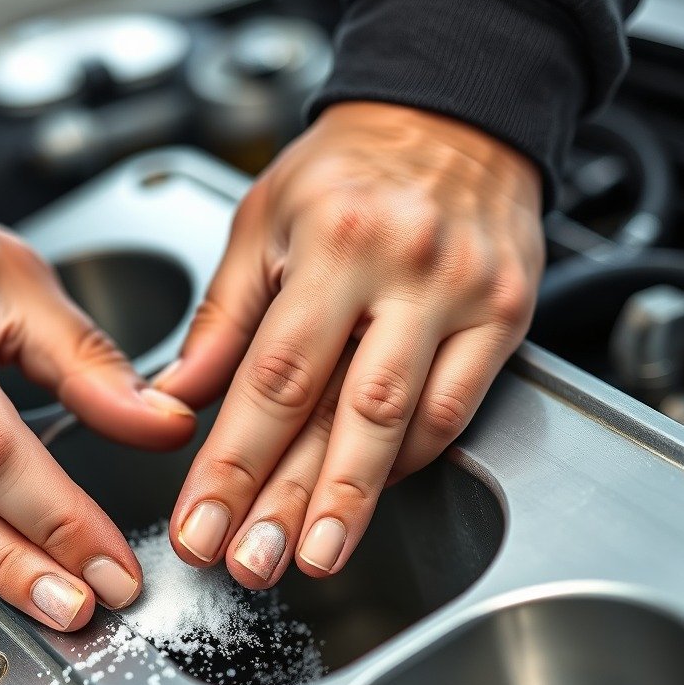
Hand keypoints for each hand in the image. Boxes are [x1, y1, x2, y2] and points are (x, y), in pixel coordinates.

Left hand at [158, 102, 543, 586]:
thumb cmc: (348, 171)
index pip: (273, 377)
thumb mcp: (261, 218)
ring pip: (407, 425)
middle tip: (253, 564)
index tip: (201, 524)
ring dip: (355, 502)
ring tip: (312, 557)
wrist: (452, 119)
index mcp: (332, 242)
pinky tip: (367, 499)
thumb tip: (176, 400)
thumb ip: (222, 319)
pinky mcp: (507, 318)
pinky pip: (456, 412)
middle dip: (293, 502)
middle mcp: (405, 272)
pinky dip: (407, 462)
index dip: (232, 462)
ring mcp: (465, 298)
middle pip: (344, 414)